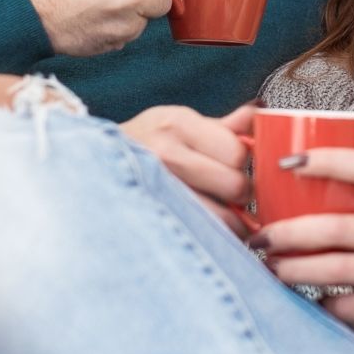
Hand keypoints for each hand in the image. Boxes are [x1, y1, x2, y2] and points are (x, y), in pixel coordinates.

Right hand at [121, 101, 255, 235]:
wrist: (92, 165)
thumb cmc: (144, 144)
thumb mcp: (178, 123)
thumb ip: (223, 125)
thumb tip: (261, 114)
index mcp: (178, 123)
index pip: (238, 151)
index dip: (244, 163)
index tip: (238, 168)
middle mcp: (165, 153)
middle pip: (235, 184)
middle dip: (242, 194)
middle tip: (233, 194)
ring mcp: (157, 188)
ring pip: (223, 219)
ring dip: (232, 223)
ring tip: (225, 216)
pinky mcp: (152, 218)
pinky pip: (203, 236)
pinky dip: (214, 239)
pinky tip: (208, 231)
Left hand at [252, 150, 353, 340]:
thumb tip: (302, 183)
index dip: (325, 160)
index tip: (287, 162)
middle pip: (336, 227)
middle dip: (289, 232)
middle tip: (260, 237)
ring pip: (337, 268)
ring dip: (296, 269)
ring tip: (272, 267)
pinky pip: (351, 305)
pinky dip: (327, 303)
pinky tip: (313, 300)